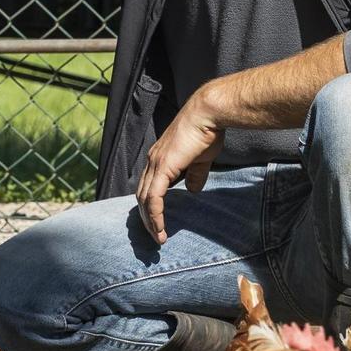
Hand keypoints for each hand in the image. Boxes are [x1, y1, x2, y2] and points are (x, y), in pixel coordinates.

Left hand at [136, 93, 224, 243]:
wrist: (208, 114)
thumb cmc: (207, 131)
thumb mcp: (201, 159)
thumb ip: (194, 174)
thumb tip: (192, 189)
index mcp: (160, 158)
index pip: (149, 187)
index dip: (151, 206)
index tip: (159, 223)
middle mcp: (153, 161)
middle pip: (142, 196)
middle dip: (147, 218)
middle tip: (155, 235)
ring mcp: (155, 163)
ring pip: (145, 199)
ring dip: (150, 221)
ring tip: (158, 237)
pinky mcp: (162, 167)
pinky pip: (154, 197)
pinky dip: (155, 214)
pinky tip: (160, 227)